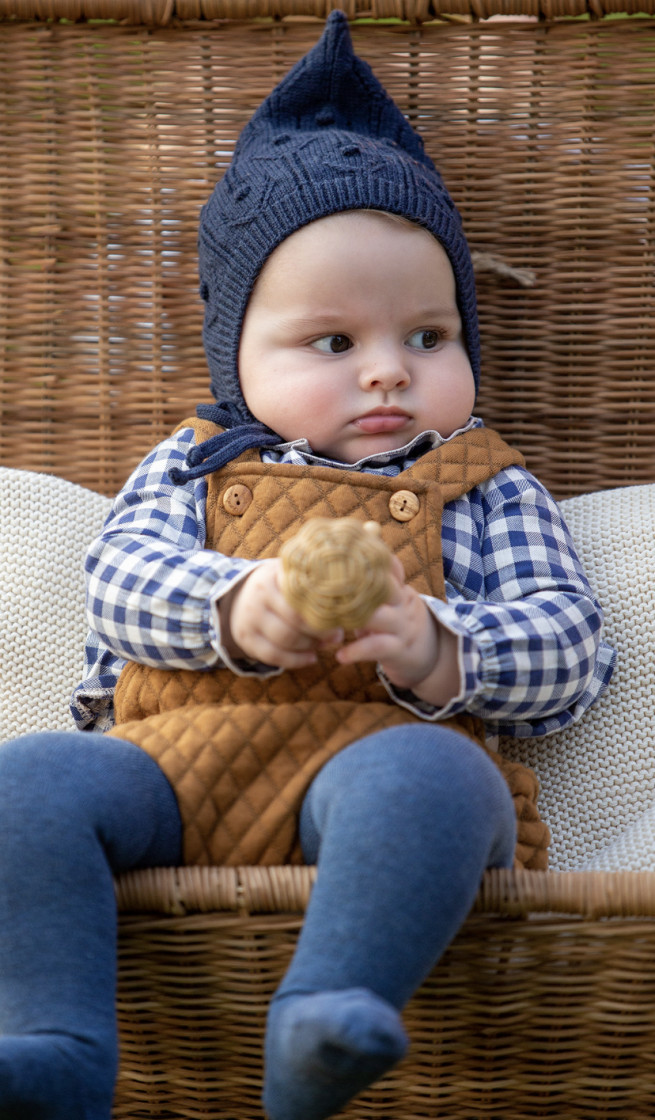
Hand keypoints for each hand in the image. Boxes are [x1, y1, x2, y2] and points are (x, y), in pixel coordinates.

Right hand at [223, 561, 342, 669]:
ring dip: (309, 647)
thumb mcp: (290, 576)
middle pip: (294, 623)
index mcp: (271, 577)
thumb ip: (314, 582)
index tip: (340, 619)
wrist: (240, 595)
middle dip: (319, 633)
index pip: (301, 600)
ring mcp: (248, 620)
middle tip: (336, 636)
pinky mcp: (245, 639)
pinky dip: (296, 661)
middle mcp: (256, 598)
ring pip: (285, 641)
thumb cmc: (279, 586)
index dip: (323, 612)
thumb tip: (348, 604)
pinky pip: (273, 657)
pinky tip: (312, 658)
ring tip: (322, 645)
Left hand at [335, 556, 459, 706]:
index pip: (391, 567)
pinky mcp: (398, 649)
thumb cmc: (400, 626)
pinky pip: (376, 647)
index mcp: (399, 590)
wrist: (432, 657)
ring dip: (352, 617)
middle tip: (325, 586)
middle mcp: (402, 604)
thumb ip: (371, 591)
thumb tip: (339, 575)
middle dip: (356, 586)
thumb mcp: (392, 604)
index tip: (346, 552)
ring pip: (379, 615)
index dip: (372, 559)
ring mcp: (401, 626)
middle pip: (384, 587)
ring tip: (328, 620)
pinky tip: (340, 656)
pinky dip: (357, 651)